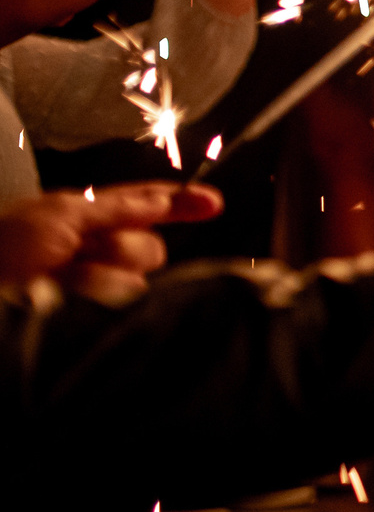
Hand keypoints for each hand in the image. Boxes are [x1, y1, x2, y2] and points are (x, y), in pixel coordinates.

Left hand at [0, 181, 221, 308]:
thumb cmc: (6, 243)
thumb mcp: (61, 214)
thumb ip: (118, 207)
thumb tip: (163, 200)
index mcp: (88, 216)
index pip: (146, 204)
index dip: (180, 203)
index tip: (214, 204)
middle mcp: (97, 248)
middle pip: (148, 245)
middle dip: (123, 247)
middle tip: (81, 252)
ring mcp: (95, 282)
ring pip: (138, 273)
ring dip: (104, 273)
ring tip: (64, 278)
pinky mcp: (94, 311)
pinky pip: (123, 299)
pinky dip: (101, 291)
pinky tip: (73, 294)